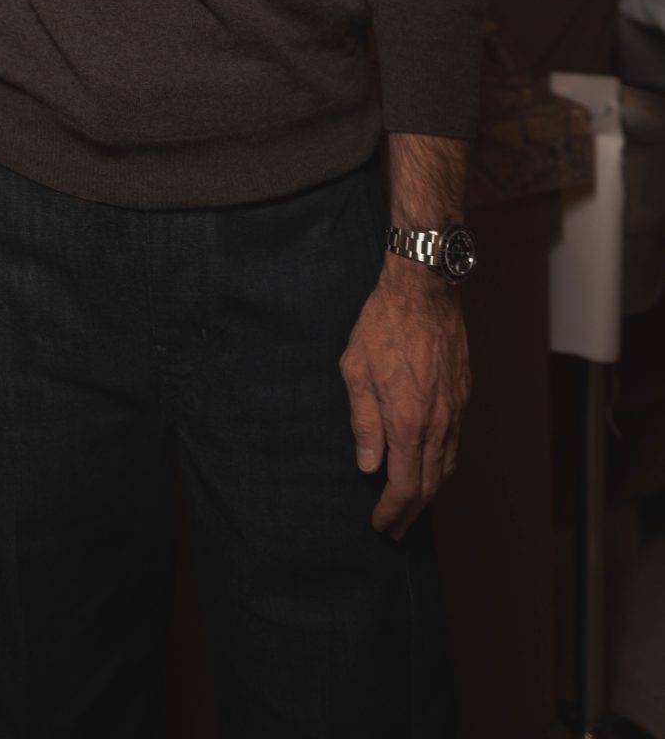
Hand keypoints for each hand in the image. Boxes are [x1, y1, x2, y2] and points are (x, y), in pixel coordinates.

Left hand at [339, 263, 469, 539]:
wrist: (425, 289)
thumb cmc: (384, 324)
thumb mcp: (356, 370)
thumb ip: (364, 422)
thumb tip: (368, 466)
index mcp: (408, 421)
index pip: (404, 485)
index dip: (392, 511)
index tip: (380, 525)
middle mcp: (438, 423)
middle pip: (429, 485)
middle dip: (410, 513)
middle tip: (395, 530)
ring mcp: (455, 410)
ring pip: (446, 467)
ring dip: (428, 493)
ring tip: (410, 507)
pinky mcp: (463, 396)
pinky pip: (455, 444)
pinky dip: (441, 466)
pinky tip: (428, 466)